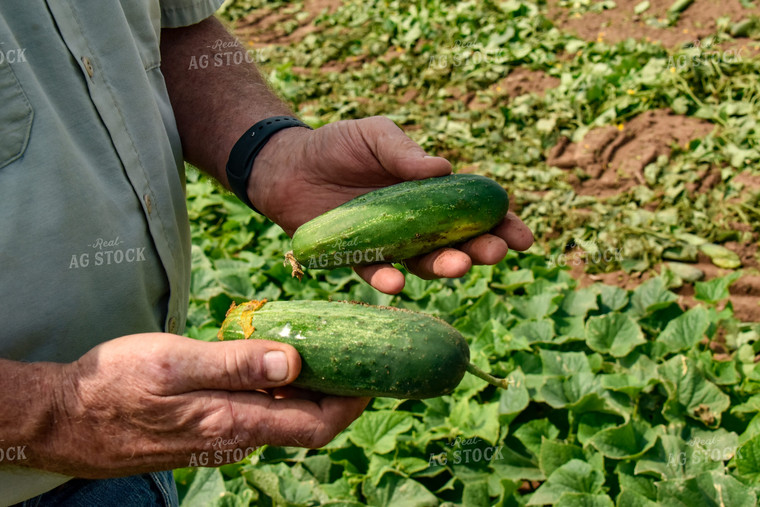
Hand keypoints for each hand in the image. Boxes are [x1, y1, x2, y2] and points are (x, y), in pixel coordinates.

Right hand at [30, 333, 366, 477]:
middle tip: (360, 353)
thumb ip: (236, 363)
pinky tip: (279, 363)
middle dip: (341, 393)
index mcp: (234, 422)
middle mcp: (235, 438)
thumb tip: (296, 362)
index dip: (353, 402)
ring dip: (312, 390)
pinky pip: (259, 415)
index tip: (375, 371)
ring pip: (284, 419)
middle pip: (308, 424)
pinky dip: (281, 392)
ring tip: (328, 349)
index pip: (317, 424)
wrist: (65, 418)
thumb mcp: (174, 362)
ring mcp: (221, 438)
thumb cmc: (114, 385)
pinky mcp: (207, 431)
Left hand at [249, 116, 533, 293]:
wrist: (288, 165)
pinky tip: (395, 281)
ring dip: (443, 267)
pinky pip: (375, 274)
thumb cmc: (337, 145)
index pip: (473, 211)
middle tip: (494, 252)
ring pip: (423, 264)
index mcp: (429, 194)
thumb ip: (405, 152)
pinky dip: (386, 280)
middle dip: (480, 249)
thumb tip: (445, 170)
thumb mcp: (374, 136)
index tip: (523, 238)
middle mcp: (415, 224)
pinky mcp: (356, 258)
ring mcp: (388, 244)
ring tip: (457, 265)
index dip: (500, 225)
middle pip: (456, 243)